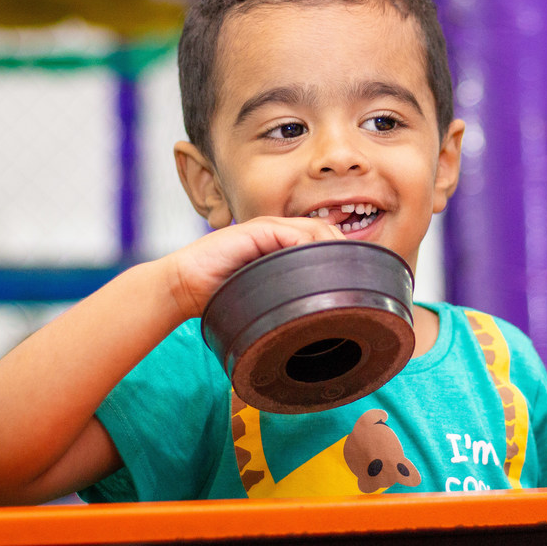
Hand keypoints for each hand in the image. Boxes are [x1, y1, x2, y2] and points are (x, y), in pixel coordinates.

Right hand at [165, 216, 345, 316]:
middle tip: (362, 277)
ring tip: (346, 273)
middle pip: (326, 231)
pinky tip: (320, 268)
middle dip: (347, 250)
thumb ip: (286, 293)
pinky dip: (310, 248)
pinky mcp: (256, 230)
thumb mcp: (262, 294)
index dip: (345, 254)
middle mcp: (277, 230)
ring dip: (334, 248)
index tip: (361, 277)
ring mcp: (267, 227)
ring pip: (315, 230)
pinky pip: (292, 234)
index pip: (323, 240)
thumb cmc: (220, 294)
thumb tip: (317, 318)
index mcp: (281, 243)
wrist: (184, 285)